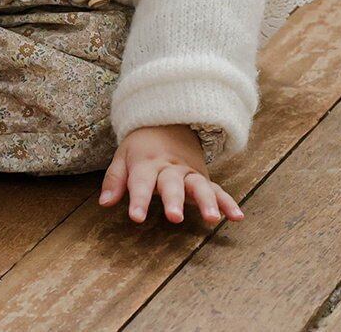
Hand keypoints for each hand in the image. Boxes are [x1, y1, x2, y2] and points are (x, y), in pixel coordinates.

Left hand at [99, 124, 244, 225]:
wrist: (168, 121)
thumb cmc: (142, 146)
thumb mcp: (123, 156)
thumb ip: (115, 179)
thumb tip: (104, 203)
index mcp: (147, 162)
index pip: (141, 182)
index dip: (138, 199)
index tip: (136, 218)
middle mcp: (170, 167)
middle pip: (172, 184)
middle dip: (173, 200)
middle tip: (174, 217)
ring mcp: (189, 172)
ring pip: (199, 185)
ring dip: (206, 201)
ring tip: (212, 219)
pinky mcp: (202, 177)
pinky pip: (217, 189)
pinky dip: (228, 202)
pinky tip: (237, 217)